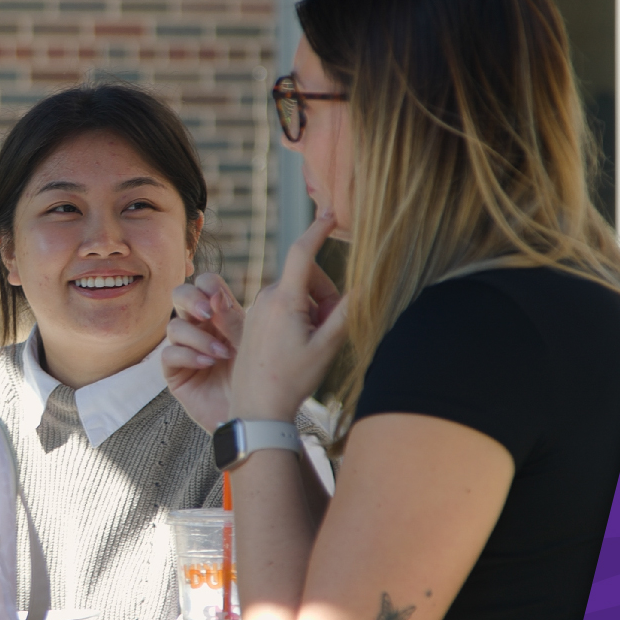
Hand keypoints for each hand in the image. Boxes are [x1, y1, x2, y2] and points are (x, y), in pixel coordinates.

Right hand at [164, 272, 243, 429]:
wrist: (253, 416)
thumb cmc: (257, 378)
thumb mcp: (249, 344)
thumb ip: (233, 320)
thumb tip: (216, 297)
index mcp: (220, 315)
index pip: (205, 285)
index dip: (208, 286)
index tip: (221, 300)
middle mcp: (199, 327)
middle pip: (180, 295)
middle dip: (191, 299)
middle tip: (207, 312)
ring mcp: (185, 349)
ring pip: (174, 327)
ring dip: (198, 337)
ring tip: (222, 354)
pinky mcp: (175, 372)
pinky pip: (169, 354)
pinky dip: (188, 356)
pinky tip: (208, 364)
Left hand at [227, 211, 346, 422]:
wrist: (256, 408)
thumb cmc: (292, 379)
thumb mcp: (327, 346)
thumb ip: (347, 311)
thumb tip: (367, 283)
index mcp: (284, 299)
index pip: (303, 252)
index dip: (319, 229)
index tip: (331, 212)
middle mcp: (266, 297)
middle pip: (306, 277)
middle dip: (324, 295)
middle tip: (327, 330)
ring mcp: (257, 308)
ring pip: (295, 293)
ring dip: (311, 310)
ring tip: (310, 344)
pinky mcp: (253, 319)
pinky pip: (282, 306)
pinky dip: (296, 317)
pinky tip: (295, 347)